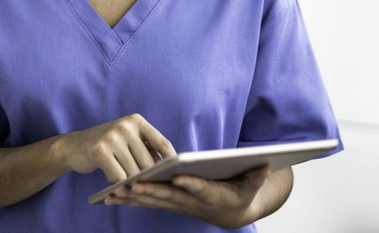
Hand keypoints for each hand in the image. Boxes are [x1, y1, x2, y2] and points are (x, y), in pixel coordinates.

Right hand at [56, 114, 175, 184]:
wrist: (74, 147)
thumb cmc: (107, 147)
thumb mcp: (128, 141)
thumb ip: (147, 149)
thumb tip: (170, 170)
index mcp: (136, 121)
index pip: (162, 143)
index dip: (171, 162)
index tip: (176, 176)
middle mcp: (125, 126)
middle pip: (148, 163)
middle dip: (146, 177)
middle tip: (142, 185)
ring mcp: (112, 137)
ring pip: (133, 172)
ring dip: (130, 181)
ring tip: (122, 177)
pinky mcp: (100, 150)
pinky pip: (118, 177)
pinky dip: (116, 182)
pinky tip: (110, 176)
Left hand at [104, 166, 271, 228]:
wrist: (231, 212)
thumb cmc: (240, 192)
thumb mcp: (252, 185)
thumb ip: (256, 176)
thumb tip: (267, 165)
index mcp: (211, 194)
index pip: (200, 188)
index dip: (191, 184)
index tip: (179, 177)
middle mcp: (191, 202)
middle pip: (169, 196)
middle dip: (151, 191)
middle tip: (132, 185)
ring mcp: (177, 204)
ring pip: (153, 201)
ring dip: (133, 197)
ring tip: (113, 192)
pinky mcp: (168, 202)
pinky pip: (146, 202)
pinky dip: (129, 199)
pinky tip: (111, 195)